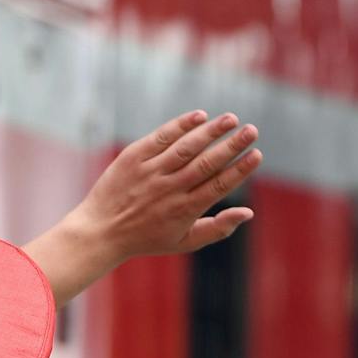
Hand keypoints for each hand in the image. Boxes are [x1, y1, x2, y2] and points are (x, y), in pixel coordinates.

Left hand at [22, 110, 263, 306]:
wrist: (101, 231)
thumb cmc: (147, 238)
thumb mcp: (184, 241)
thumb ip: (218, 228)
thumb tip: (248, 212)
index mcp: (184, 210)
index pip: (219, 185)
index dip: (240, 169)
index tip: (257, 155)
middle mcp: (169, 189)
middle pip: (207, 163)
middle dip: (232, 146)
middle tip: (252, 131)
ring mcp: (151, 171)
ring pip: (186, 147)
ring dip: (210, 131)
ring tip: (231, 119)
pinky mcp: (134, 157)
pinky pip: (161, 137)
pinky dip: (181, 126)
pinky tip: (200, 116)